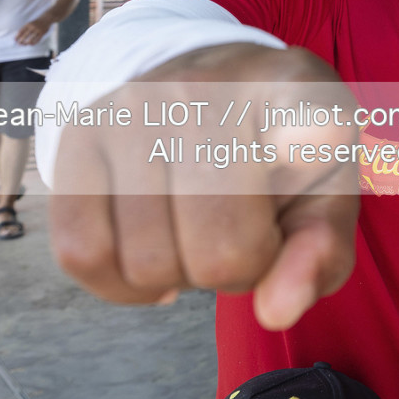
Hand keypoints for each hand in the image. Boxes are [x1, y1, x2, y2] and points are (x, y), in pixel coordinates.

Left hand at [14, 18, 49, 45]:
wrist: (46, 19)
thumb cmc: (36, 22)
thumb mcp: (30, 23)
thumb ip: (25, 28)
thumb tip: (19, 36)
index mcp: (28, 24)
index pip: (21, 31)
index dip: (17, 36)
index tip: (15, 40)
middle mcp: (32, 27)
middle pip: (25, 36)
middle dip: (21, 41)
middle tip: (19, 44)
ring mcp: (37, 30)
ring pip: (31, 39)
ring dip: (27, 43)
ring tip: (24, 45)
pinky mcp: (42, 33)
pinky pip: (37, 40)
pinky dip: (33, 43)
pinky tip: (31, 44)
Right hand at [49, 43, 359, 330]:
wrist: (201, 94)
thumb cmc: (273, 159)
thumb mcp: (321, 195)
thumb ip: (320, 252)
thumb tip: (277, 311)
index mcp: (293, 89)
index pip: (305, 107)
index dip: (311, 130)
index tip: (314, 137)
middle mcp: (207, 87)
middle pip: (221, 249)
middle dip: (237, 271)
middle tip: (241, 233)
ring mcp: (133, 104)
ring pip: (147, 262)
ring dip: (178, 277)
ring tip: (194, 231)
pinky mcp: (77, 135)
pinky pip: (83, 254)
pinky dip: (120, 284)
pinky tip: (151, 254)